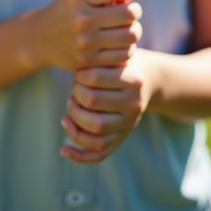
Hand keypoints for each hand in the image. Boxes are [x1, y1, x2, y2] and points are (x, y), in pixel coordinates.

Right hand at [34, 0, 154, 71]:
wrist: (40, 38)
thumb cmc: (67, 11)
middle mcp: (82, 19)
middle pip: (128, 14)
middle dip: (135, 11)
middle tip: (131, 11)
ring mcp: (85, 42)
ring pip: (129, 36)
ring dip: (134, 31)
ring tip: (127, 28)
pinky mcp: (89, 61)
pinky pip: (122, 55)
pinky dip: (127, 49)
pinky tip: (121, 44)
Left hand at [60, 48, 155, 162]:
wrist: (147, 79)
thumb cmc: (123, 63)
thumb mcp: (116, 55)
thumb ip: (97, 59)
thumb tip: (73, 71)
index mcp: (133, 80)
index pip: (95, 78)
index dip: (79, 75)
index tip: (78, 73)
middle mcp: (133, 105)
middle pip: (93, 104)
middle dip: (75, 95)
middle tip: (73, 89)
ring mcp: (128, 125)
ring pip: (95, 132)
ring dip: (74, 121)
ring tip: (70, 107)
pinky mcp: (121, 139)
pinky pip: (99, 153)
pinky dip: (78, 155)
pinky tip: (62, 149)